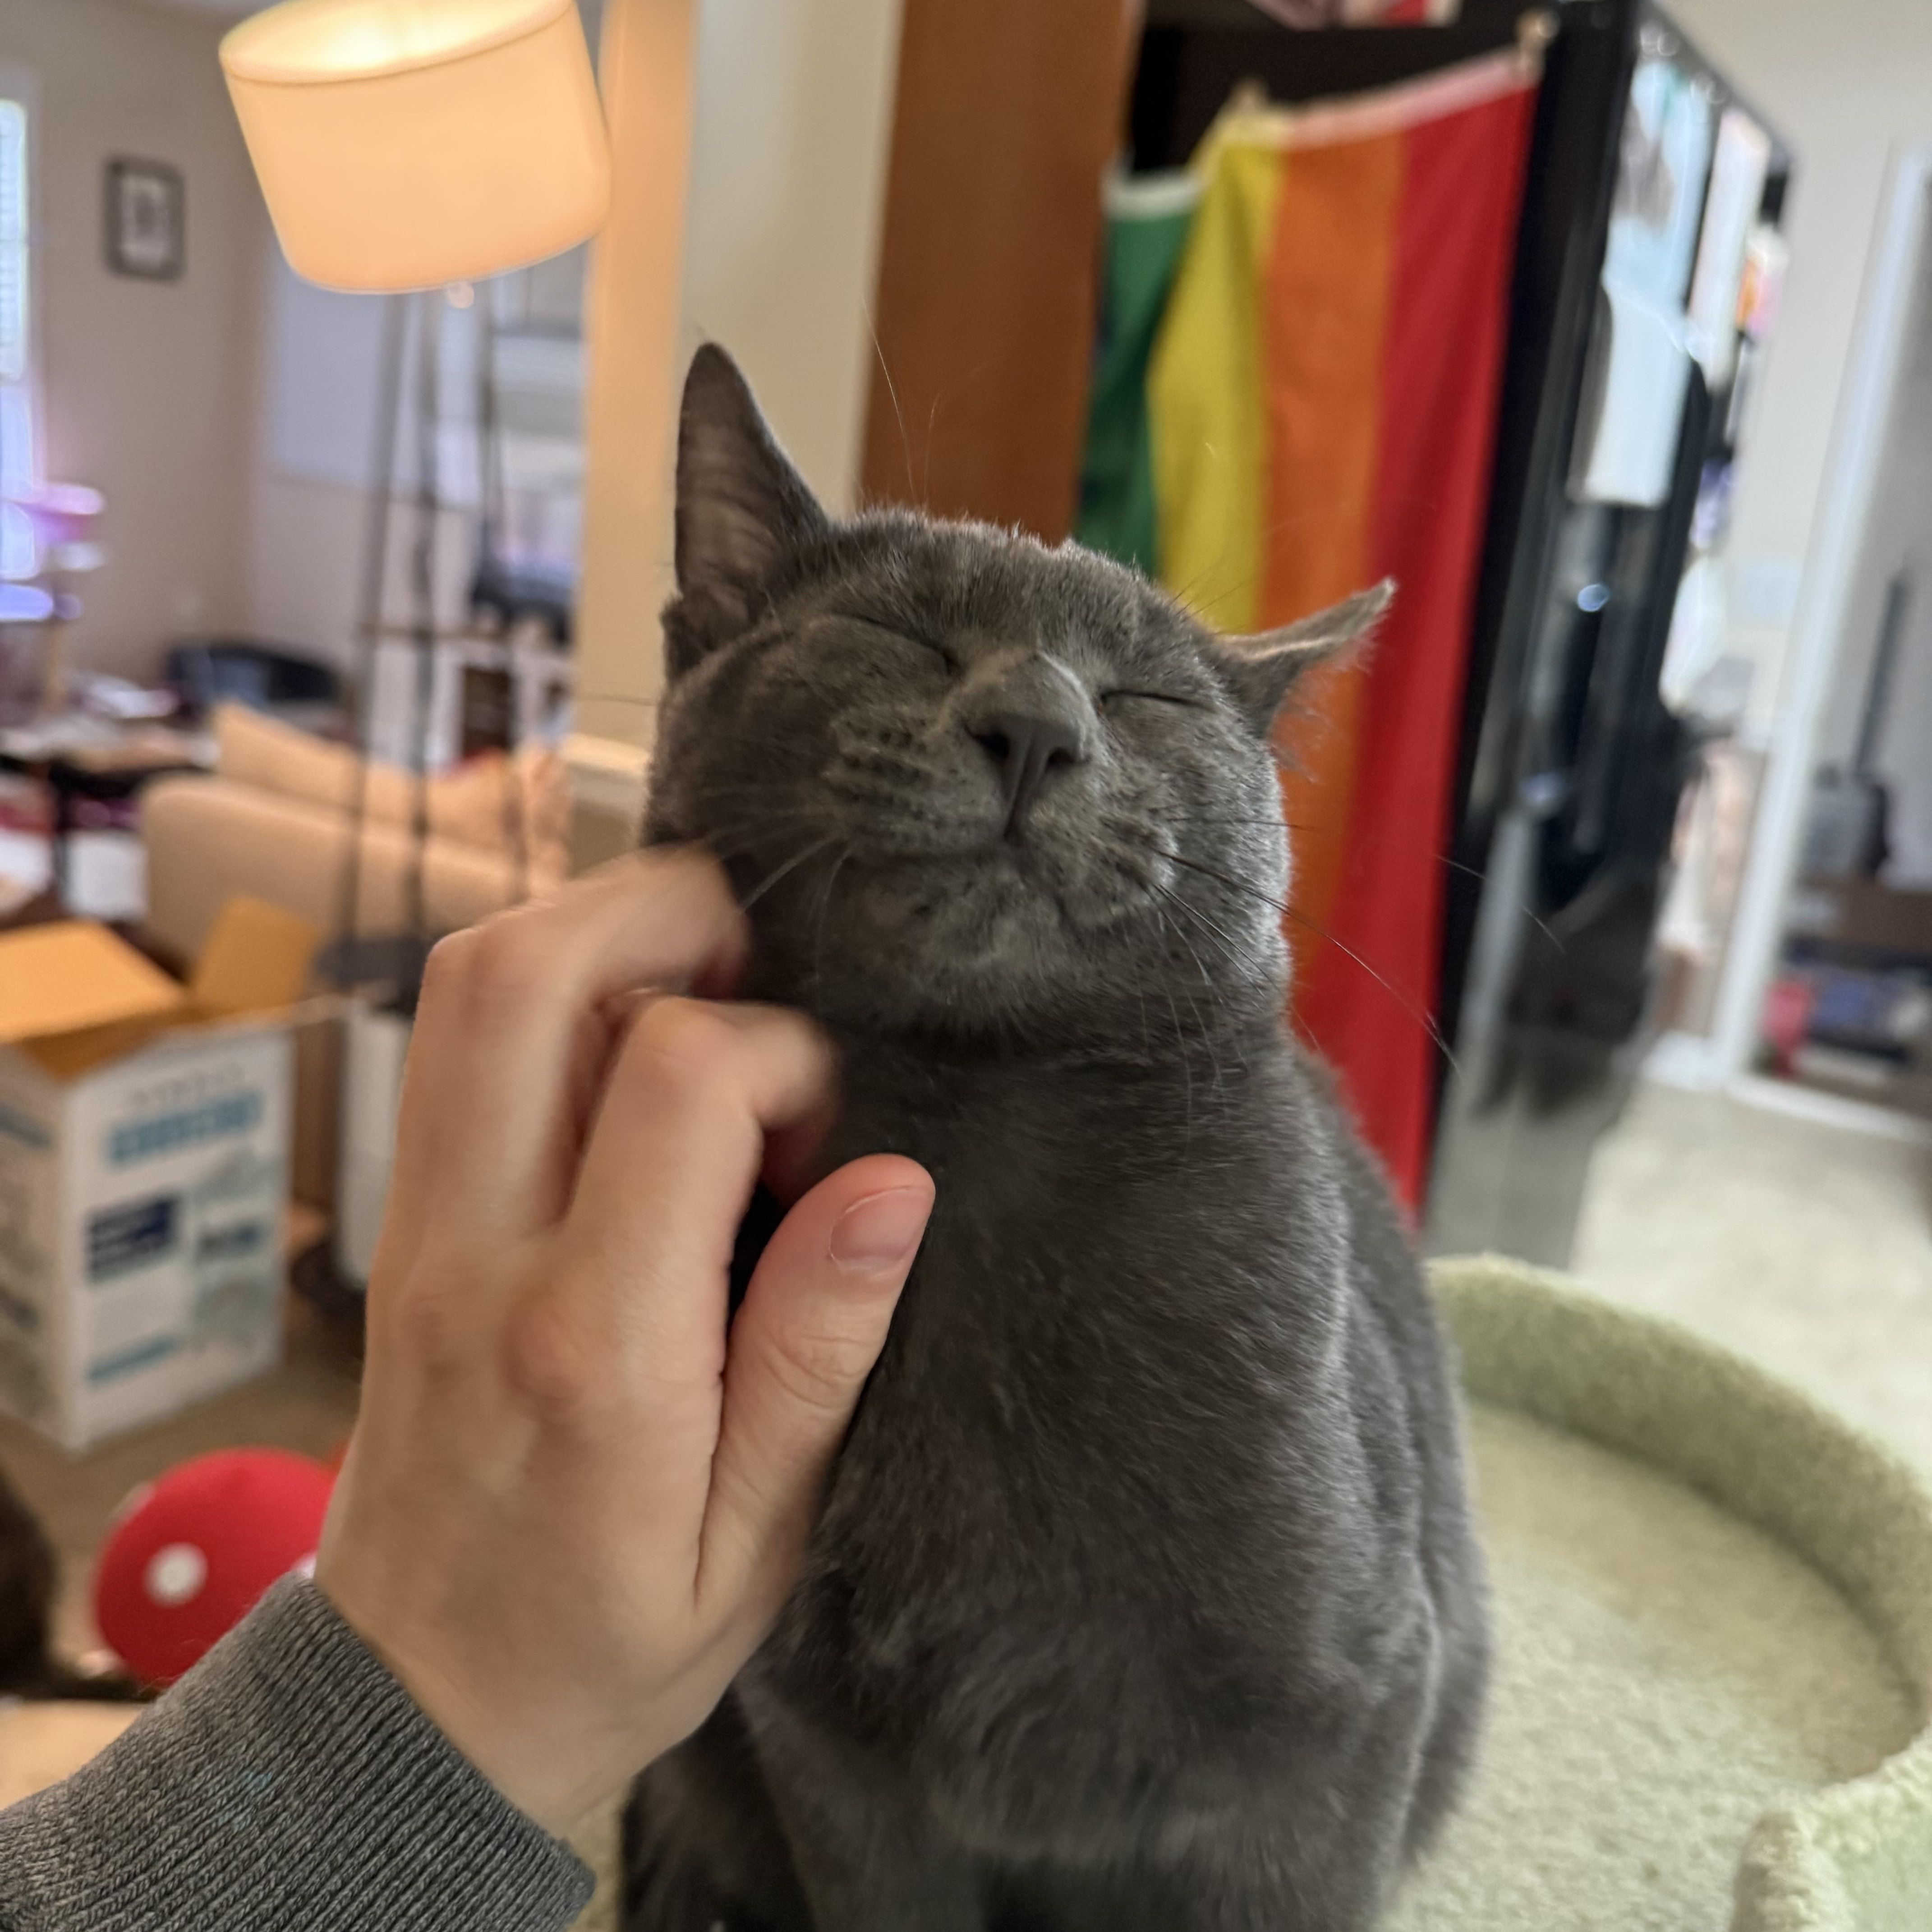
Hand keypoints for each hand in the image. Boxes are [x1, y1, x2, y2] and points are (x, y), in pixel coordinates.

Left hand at [314, 851, 932, 1834]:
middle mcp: (479, 1254)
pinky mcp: (403, 1226)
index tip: (833, 1127)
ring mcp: (419, 1230)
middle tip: (760, 963)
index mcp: (594, 1342)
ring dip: (596, 936)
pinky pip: (454, 1046)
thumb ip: (817, 1350)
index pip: (680, 1080)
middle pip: (522, 975)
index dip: (789, 1055)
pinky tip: (636, 1055)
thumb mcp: (758, 1537)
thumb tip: (891, 1182)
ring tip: (705, 995)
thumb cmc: (608, 1639)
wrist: (418, 1709)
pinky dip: (551, 998)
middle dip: (661, 911)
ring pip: (468, 987)